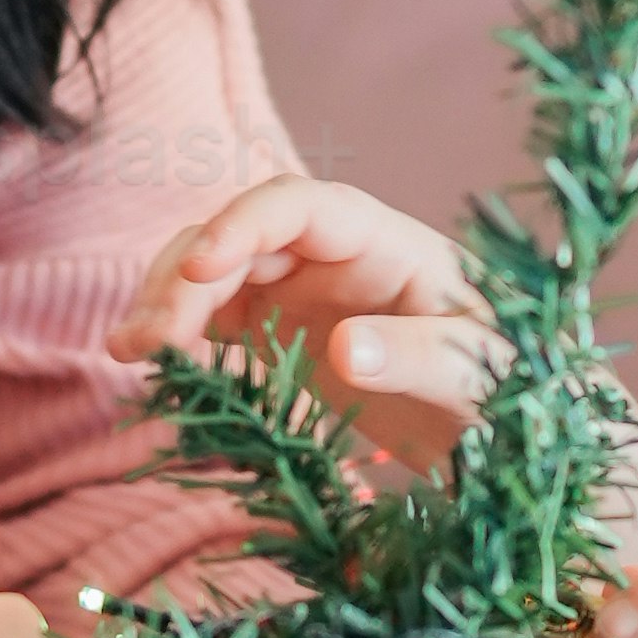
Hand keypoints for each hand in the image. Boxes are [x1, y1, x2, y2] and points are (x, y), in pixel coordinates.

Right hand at [117, 177, 494, 472]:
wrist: (510, 431)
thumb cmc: (510, 388)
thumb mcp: (479, 376)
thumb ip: (418, 358)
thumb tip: (345, 349)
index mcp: (386, 243)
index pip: (301, 206)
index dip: (242, 224)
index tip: (200, 267)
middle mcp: (333, 256)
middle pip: (240, 240)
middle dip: (186, 279)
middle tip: (149, 343)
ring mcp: (300, 292)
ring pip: (214, 273)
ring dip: (166, 302)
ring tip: (128, 352)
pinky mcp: (279, 333)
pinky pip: (214, 318)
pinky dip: (175, 334)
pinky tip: (142, 361)